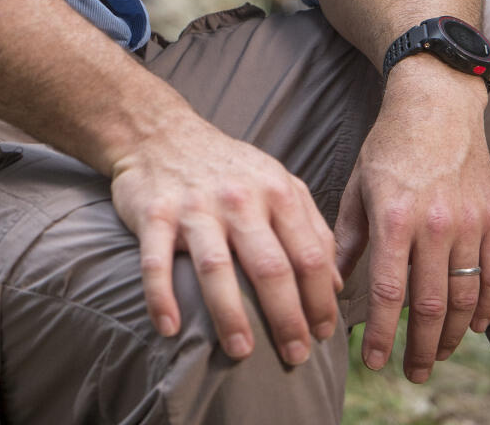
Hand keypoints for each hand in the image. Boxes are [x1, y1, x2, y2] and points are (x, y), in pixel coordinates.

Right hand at [110, 115, 341, 365]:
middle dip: (287, 319)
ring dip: (230, 315)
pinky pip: (156, 261)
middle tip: (295, 358)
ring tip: (242, 352)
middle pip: (270, 267)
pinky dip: (161, 296)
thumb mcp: (277, 182)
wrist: (162, 132)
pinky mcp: (154, 213)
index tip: (323, 335)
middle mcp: (238, 198)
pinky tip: (170, 328)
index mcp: (275, 191)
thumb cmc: (228, 168)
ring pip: (216, 267)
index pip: (309, 255)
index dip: (320, 301)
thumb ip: (311, 227)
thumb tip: (335, 285)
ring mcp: (194, 206)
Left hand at [334, 60, 489, 381]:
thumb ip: (348, 238)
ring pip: (464, 298)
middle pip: (429, 305)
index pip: (386, 292)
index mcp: (393, 217)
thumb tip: (334, 283)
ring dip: (451, 335)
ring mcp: (469, 223)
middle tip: (412, 373)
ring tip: (437, 353)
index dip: (379, 333)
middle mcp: (434, 224)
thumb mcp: (358, 185)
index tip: (373, 361)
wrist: (437, 104)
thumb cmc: (389, 144)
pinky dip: (486, 307)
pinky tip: (473, 326)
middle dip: (419, 348)